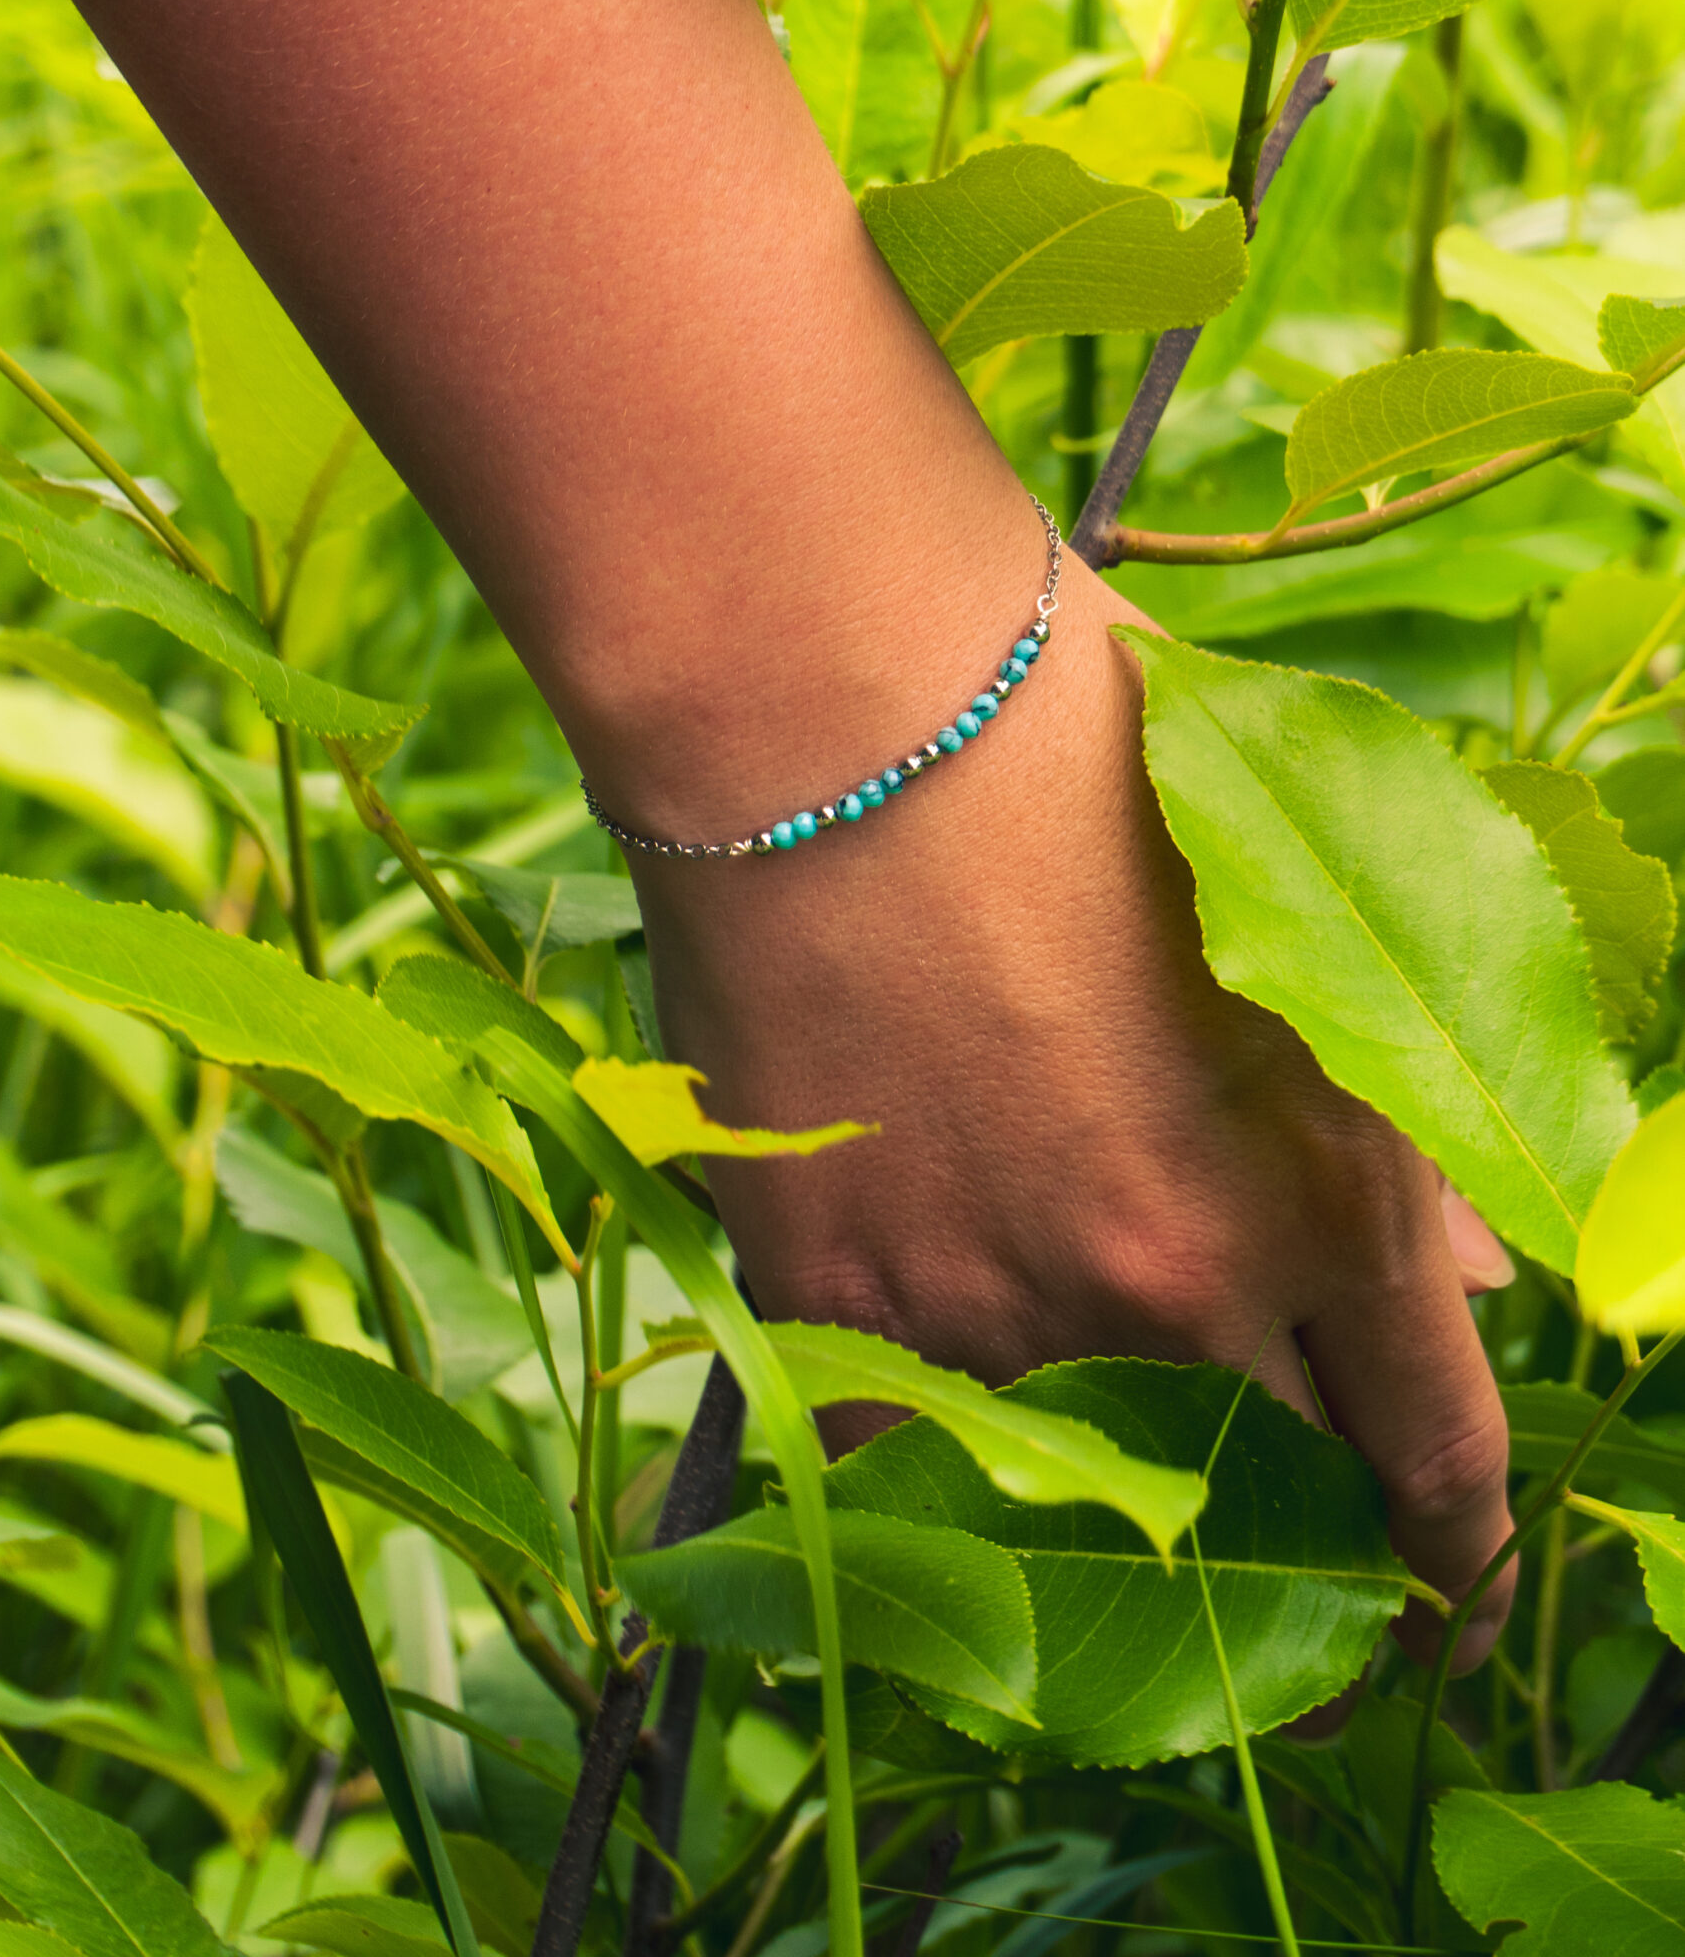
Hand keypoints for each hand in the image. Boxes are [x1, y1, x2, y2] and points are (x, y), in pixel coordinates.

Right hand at [636, 545, 1517, 1672]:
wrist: (828, 695)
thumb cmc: (1085, 748)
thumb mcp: (1296, 911)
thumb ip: (1397, 1129)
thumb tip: (1459, 1282)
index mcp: (1323, 1198)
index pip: (1436, 1464)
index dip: (1457, 1555)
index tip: (1446, 1591)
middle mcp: (1167, 1295)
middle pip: (1272, 1496)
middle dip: (1294, 1508)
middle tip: (1258, 1460)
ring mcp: (986, 1313)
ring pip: (1082, 1465)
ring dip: (1098, 1418)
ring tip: (1051, 1278)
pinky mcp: (827, 1296)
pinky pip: (904, 1430)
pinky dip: (929, 1400)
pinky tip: (925, 1310)